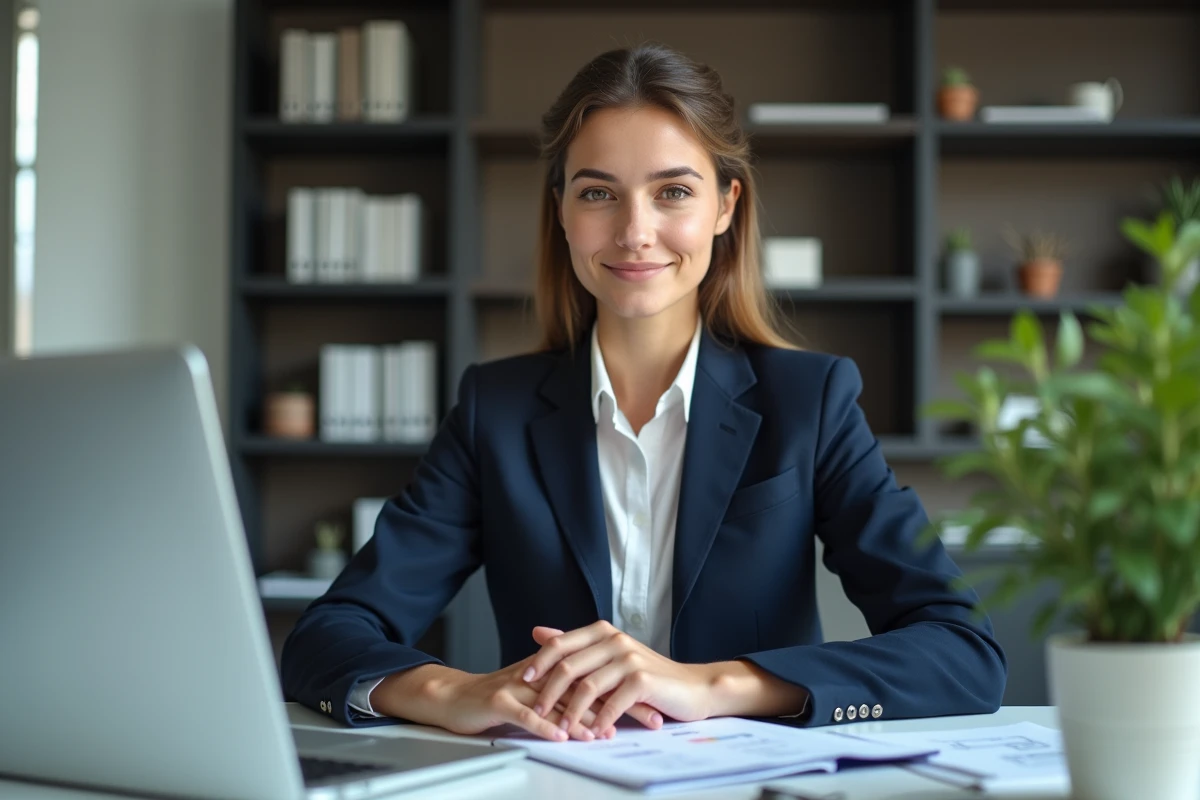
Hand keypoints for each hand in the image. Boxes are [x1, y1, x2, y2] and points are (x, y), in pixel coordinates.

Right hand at [375, 659, 652, 742]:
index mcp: (556, 673)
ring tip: (608, 733)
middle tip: (649, 719)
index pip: (598, 680)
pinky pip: (526, 713)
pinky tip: (562, 735)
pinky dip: (545, 724)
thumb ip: (569, 695)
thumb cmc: (497, 699)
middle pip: (588, 688)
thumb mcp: (539, 694)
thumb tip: (605, 706)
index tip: (656, 707)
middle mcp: (542, 675)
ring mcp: (520, 686)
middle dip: (620, 705)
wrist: (454, 697)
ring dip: (586, 718)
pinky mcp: (500, 699)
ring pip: (560, 702)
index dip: (628, 693)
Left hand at [523, 621, 717, 736]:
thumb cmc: (648, 675)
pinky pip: (613, 702)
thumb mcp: (609, 656)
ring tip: (562, 729)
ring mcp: (628, 658)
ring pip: (587, 686)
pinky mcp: (642, 678)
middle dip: (548, 692)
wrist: (692, 687)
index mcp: (602, 632)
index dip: (539, 662)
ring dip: (572, 712)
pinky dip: (600, 720)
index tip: (522, 681)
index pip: (560, 644)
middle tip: (537, 712)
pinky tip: (594, 732)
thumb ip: (575, 645)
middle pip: (568, 666)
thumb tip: (538, 632)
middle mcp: (614, 640)